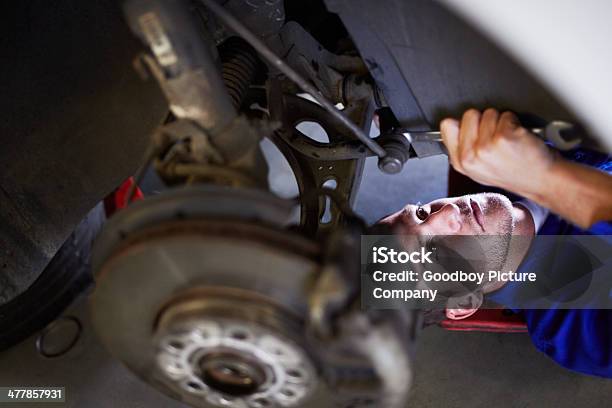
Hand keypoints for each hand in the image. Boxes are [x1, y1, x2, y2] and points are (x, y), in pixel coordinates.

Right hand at [440, 108, 555, 197]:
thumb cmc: (514, 172)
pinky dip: (515, 122)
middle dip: (484, 120)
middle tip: (496, 138)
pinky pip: (506, 115)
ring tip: (509, 141)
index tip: (476, 132)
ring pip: (489, 113)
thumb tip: (454, 124)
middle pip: (469, 115)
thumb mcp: (479, 169)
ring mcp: (485, 147)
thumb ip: (463, 147)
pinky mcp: (504, 137)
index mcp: (460, 162)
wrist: (541, 180)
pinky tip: (518, 139)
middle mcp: (469, 156)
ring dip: (501, 122)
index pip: (447, 125)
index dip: (464, 123)